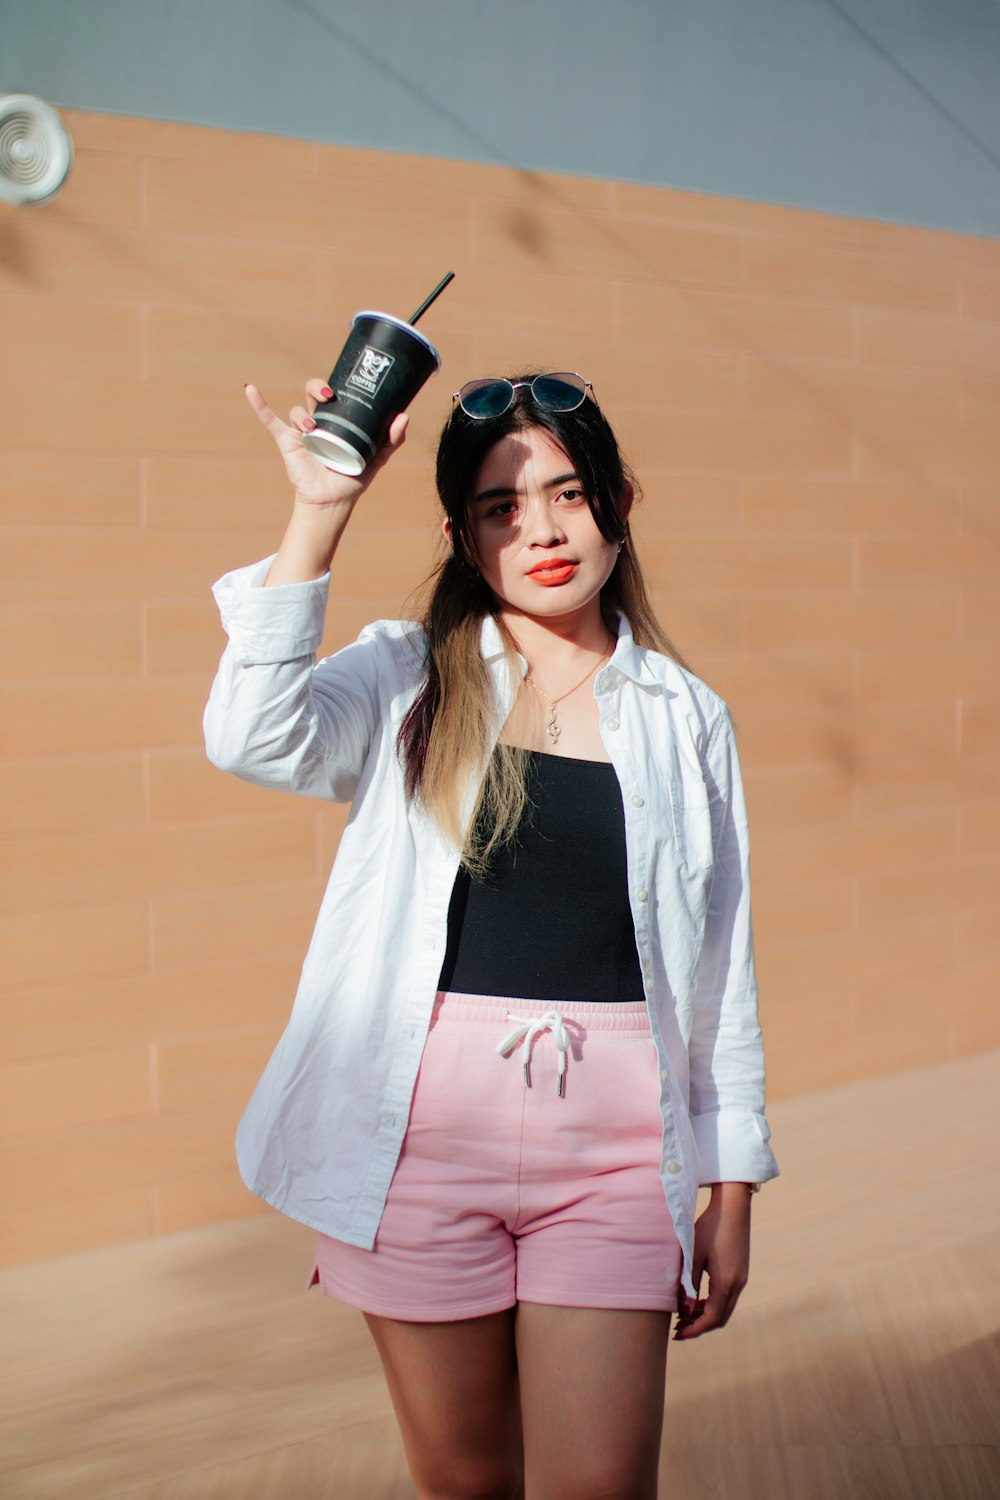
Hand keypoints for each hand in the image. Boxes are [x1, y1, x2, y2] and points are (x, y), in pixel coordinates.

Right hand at [244, 379, 407, 508]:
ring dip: (301, 414)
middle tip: (327, 395)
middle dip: (316, 387)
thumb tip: (404, 417)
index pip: (335, 393)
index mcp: (338, 419)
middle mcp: (318, 420)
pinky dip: (258, 403)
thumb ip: (393, 439)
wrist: (332, 502)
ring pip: (296, 409)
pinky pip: (269, 419)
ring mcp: (300, 430)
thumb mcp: (378, 457)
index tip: (343, 383)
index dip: (336, 383)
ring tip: (311, 427)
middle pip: (312, 392)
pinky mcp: (286, 441)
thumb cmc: (352, 478)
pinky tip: (250, 389)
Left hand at [672, 1182, 750, 1339]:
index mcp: (726, 1283)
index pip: (711, 1319)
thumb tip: (682, 1310)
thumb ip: (687, 1283)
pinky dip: (712, 1304)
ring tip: (684, 1315)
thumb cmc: (709, 1227)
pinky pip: (727, 1297)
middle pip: (719, 1318)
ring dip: (705, 1316)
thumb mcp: (693, 1254)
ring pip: (724, 1309)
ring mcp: (741, 1278)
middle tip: (677, 1328)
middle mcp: (738, 1284)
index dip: (693, 1330)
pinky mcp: (741, 1272)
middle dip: (699, 1326)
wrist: (732, 1207)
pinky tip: (697, 1300)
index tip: (676, 1334)